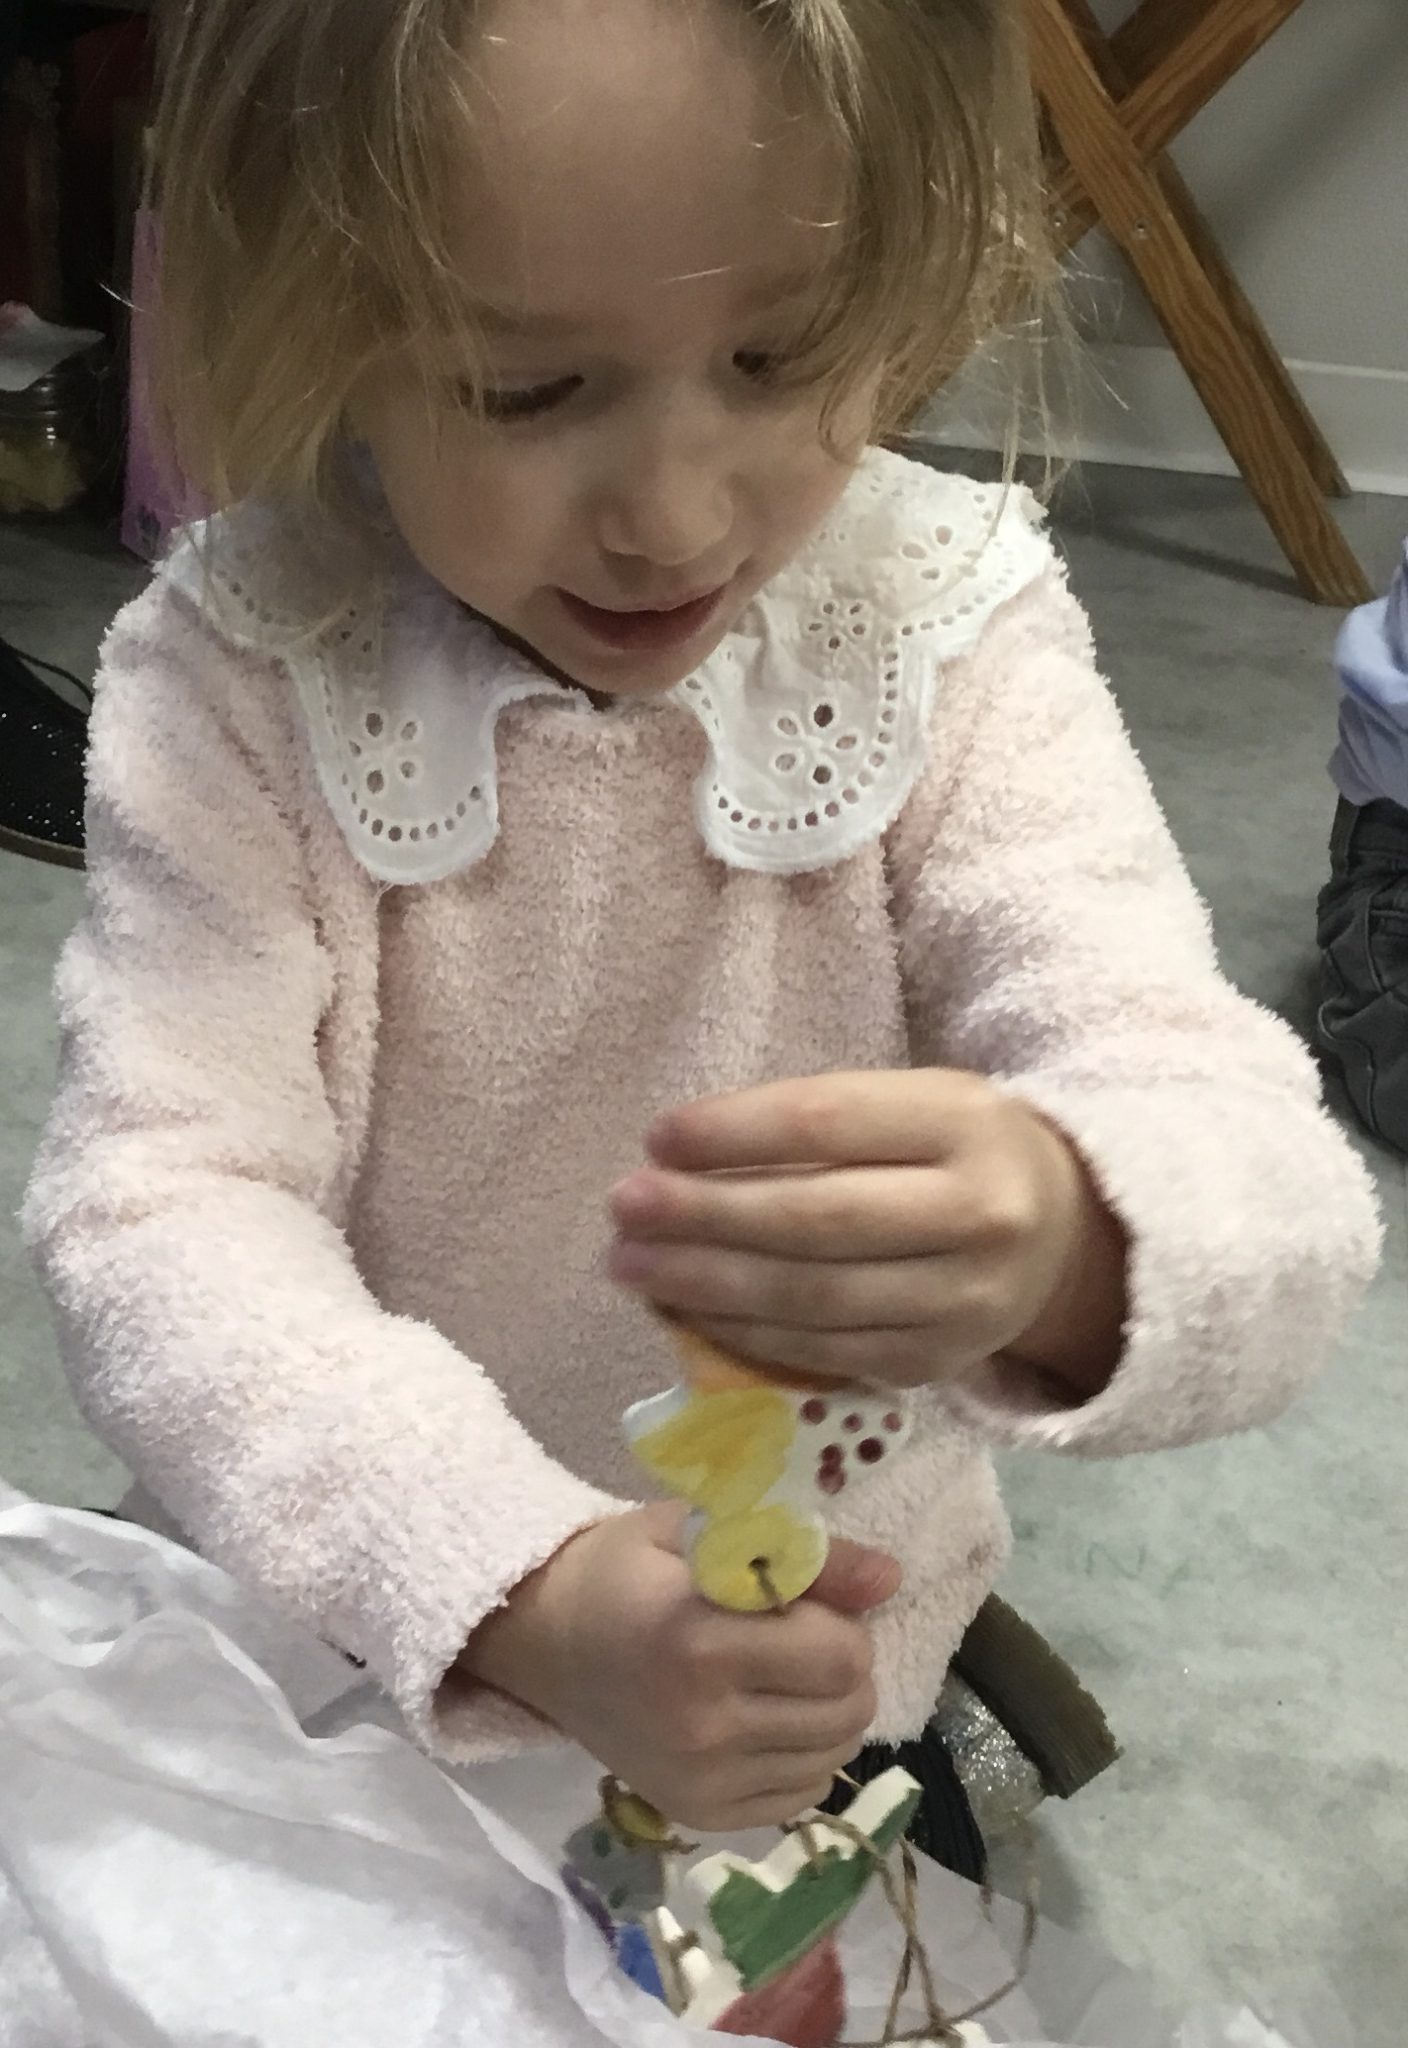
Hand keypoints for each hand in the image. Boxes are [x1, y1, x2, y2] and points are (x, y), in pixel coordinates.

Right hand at [462, 1503, 899, 1831]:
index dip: (845, 1621)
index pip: (839, 1655)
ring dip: (830, 1711)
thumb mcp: (701, 1531)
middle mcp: (702, 1725)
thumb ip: (800, 1553)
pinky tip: (768, 1718)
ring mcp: (700, 1780)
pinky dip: (805, 1755)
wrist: (541, 1640)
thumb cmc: (621, 1569)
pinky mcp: (698, 1813)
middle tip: (805, 1637)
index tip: (812, 1601)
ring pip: (834, 1755)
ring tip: (785, 1675)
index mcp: (699, 1643)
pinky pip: (802, 1794)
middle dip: (847, 1666)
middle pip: (848, 1710)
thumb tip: (891, 1577)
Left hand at [608, 1070, 1125, 1393]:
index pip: (830, 1123)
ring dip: (706, 1284)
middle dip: (704, 1217)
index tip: (657, 1136)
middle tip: (623, 1208)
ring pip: (814, 1299)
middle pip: (816, 1221)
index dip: (736, 1133)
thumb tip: (680, 1160)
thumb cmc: (952, 1149)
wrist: (1060, 1234)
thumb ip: (816, 1124)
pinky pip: (824, 1352)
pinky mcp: (938, 1363)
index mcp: (962, 1123)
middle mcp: (976, 1214)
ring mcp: (962, 1300)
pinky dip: (746, 1333)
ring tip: (632, 1264)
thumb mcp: (910, 1103)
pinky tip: (689, 1309)